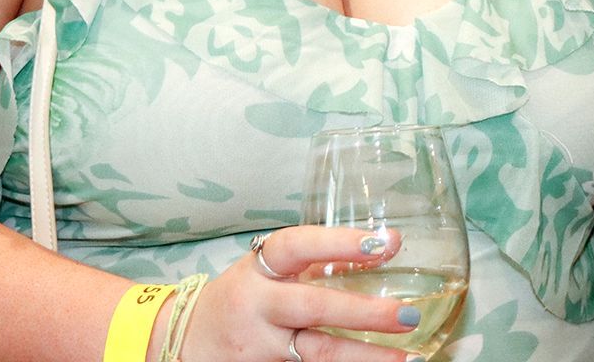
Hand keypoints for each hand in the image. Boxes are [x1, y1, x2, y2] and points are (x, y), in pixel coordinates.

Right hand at [181, 226, 427, 361]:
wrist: (185, 341)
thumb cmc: (242, 298)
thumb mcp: (267, 271)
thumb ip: (319, 260)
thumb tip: (387, 244)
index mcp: (259, 270)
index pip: (298, 246)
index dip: (339, 243)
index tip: (382, 243)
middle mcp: (257, 307)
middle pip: (314, 308)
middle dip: (365, 313)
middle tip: (408, 314)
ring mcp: (259, 347)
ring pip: (317, 354)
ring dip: (366, 356)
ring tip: (408, 356)